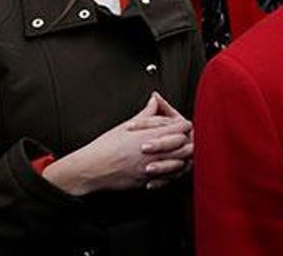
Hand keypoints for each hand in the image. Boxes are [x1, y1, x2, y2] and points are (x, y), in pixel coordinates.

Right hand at [43, 93, 192, 194]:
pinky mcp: (149, 181)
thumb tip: (154, 102)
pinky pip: (170, 179)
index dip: (184, 124)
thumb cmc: (105, 148)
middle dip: (189, 141)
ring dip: (184, 158)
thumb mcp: (126, 125)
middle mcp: (155, 153)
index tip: (182, 124)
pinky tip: (171, 169)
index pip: (181, 128)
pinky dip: (174, 173)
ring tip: (182, 153)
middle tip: (187, 138)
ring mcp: (153, 169)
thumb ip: (146, 114)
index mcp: (150, 136)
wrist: (92, 168)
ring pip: (181, 164)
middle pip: (185, 146)